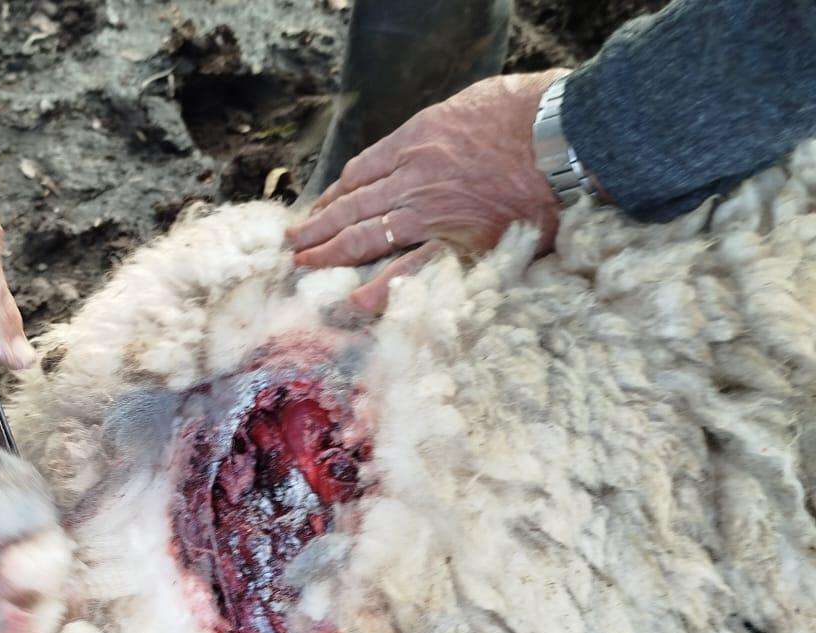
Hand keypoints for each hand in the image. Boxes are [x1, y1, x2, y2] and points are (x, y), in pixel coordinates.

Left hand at [287, 70, 568, 312]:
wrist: (566, 136)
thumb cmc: (530, 113)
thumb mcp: (471, 105)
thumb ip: (442, 131)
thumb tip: (431, 146)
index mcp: (415, 141)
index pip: (359, 174)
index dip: (334, 195)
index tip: (317, 210)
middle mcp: (412, 178)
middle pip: (351, 207)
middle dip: (317, 228)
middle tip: (292, 244)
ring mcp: (432, 215)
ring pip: (367, 238)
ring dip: (330, 255)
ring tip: (304, 268)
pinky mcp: (458, 246)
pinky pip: (409, 271)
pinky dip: (380, 289)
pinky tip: (354, 302)